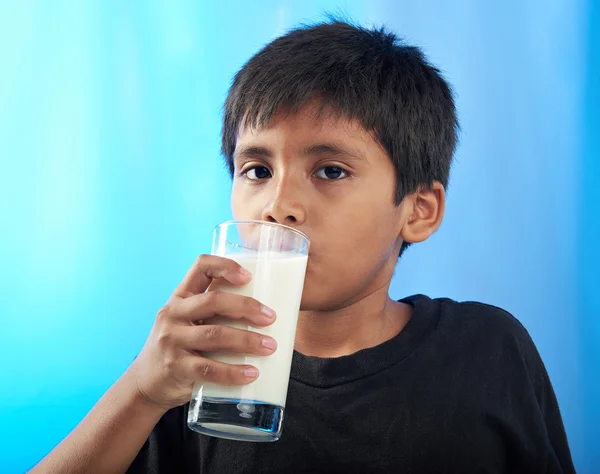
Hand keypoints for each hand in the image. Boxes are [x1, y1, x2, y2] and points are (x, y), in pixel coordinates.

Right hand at [127, 254, 276, 409]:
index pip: (200, 267)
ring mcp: (172, 340)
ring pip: (215, 335)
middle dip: (246, 307)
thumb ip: (213, 313)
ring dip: (247, 340)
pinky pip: (209, 368)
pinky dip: (233, 372)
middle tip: (271, 318)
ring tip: (269, 346)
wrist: (146, 384)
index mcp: (180, 297)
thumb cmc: (179, 348)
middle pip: (214, 301)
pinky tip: (251, 373)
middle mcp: (173, 314)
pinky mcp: (176, 367)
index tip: (248, 277)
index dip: (225, 266)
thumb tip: (262, 313)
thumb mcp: (187, 322)